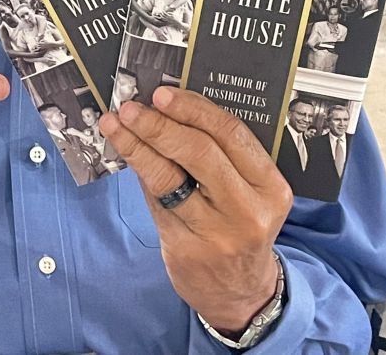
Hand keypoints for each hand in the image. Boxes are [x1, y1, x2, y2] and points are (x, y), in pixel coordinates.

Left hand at [99, 88, 291, 336]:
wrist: (240, 292)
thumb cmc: (239, 225)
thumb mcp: (248, 190)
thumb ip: (219, 152)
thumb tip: (168, 108)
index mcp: (270, 186)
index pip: (231, 133)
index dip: (193, 108)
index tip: (162, 93)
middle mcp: (248, 210)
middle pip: (199, 153)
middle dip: (159, 125)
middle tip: (131, 108)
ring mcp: (217, 234)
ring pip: (169, 178)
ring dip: (136, 145)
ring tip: (115, 125)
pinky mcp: (187, 250)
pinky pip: (156, 201)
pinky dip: (140, 173)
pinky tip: (126, 154)